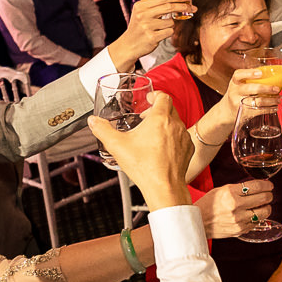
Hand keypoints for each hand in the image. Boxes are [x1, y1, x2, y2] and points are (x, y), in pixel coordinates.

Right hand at [88, 92, 191, 207]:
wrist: (164, 187)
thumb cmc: (144, 166)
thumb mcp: (116, 145)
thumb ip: (102, 130)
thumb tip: (93, 121)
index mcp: (160, 118)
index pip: (163, 96)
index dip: (155, 95)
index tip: (148, 99)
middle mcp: (175, 125)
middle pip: (170, 108)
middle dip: (157, 109)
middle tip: (145, 117)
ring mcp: (184, 137)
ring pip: (176, 123)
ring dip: (165, 124)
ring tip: (151, 133)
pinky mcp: (188, 150)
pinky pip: (181, 137)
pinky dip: (172, 137)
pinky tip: (160, 148)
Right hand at [110, 0, 190, 69]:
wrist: (129, 45)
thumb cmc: (140, 27)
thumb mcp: (142, 13)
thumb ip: (156, 5)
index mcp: (141, 5)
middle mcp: (143, 14)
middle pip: (169, 7)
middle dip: (183, 6)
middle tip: (193, 7)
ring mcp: (147, 26)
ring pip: (171, 22)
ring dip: (170, 25)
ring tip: (159, 29)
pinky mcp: (152, 37)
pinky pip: (169, 32)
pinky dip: (167, 33)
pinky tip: (158, 35)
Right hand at [195, 180, 274, 238]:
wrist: (197, 223)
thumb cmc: (208, 205)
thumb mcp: (222, 190)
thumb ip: (239, 188)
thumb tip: (257, 187)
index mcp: (230, 193)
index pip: (256, 186)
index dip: (266, 185)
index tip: (269, 185)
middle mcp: (236, 206)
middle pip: (264, 198)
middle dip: (269, 195)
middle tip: (268, 194)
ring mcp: (239, 219)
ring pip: (265, 212)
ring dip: (267, 207)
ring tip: (264, 205)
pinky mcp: (240, 230)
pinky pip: (257, 222)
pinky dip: (258, 217)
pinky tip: (254, 214)